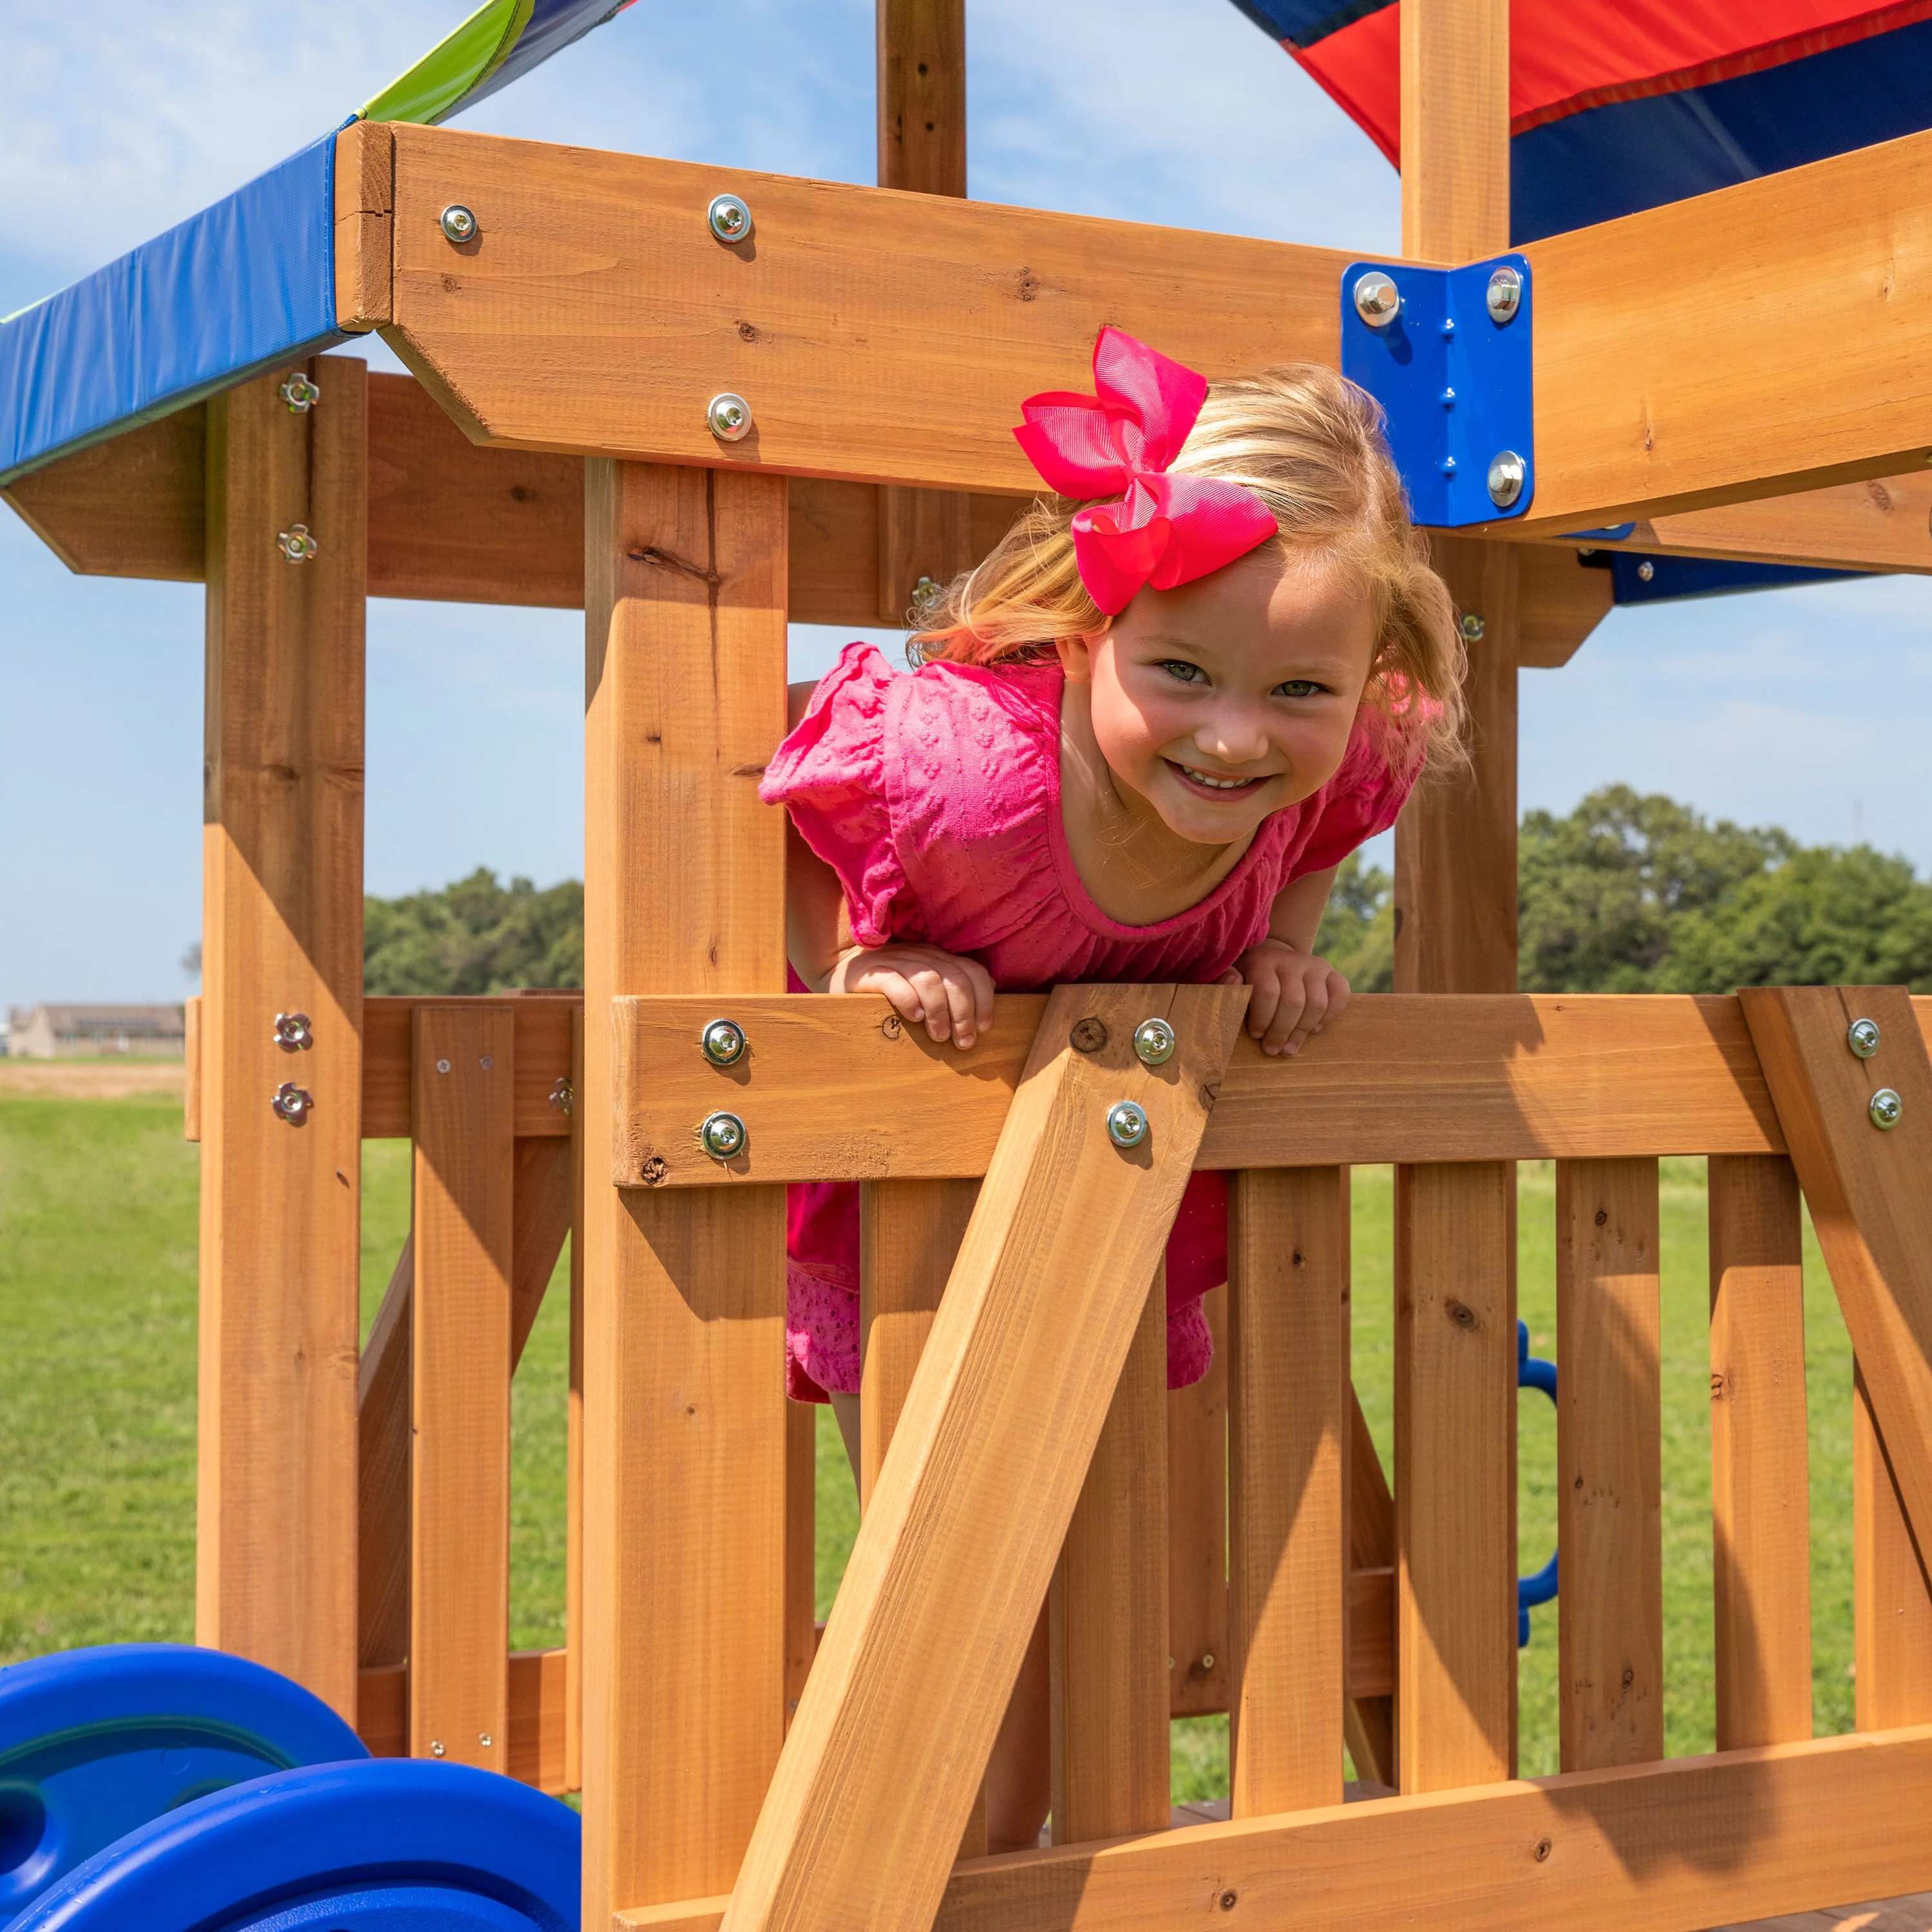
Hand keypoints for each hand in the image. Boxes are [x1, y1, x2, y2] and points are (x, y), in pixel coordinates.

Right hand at [827, 942, 994, 1049]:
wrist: (841, 978)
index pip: (972, 971)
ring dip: (940, 1011)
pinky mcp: (870, 973)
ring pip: (929, 979)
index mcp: (937, 958)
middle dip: (964, 1013)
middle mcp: (920, 955)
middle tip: (962, 1042)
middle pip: (955, 979)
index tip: (983, 1028)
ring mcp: (894, 961)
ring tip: (939, 1036)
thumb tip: (992, 990)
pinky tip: (914, 1018)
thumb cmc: (889, 991)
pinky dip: (909, 1000)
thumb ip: (952, 987)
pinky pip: (894, 981)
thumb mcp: (924, 987)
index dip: (984, 1000)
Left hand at [1220, 939, 1349, 1056]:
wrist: (1274, 959)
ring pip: (1317, 1003)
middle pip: (1293, 1001)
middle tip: (1272, 1049)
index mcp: (1264, 960)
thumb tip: (1233, 982)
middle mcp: (1292, 960)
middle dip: (1281, 1031)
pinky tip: (1314, 1030)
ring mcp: (1315, 965)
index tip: (1255, 1035)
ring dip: (1303, 1030)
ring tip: (1290, 1047)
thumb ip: (1226, 981)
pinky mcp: (1332, 973)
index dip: (1262, 1018)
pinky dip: (1330, 1016)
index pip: (1267, 992)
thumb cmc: (1249, 977)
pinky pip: (1340, 995)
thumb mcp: (1232, 977)